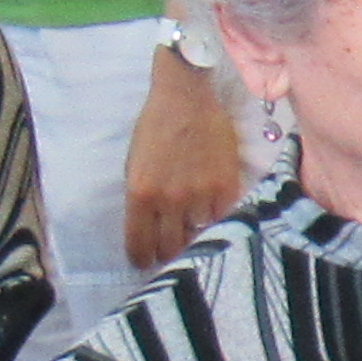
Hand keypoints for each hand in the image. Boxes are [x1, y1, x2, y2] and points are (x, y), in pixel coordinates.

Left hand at [124, 44, 245, 271]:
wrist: (187, 97)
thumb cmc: (155, 128)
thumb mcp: (134, 165)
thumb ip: (141, 201)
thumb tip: (150, 232)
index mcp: (140, 193)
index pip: (140, 245)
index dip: (142, 259)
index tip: (145, 263)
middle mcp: (170, 199)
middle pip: (171, 248)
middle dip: (168, 255)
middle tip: (170, 254)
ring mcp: (200, 194)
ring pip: (199, 236)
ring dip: (194, 236)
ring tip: (193, 233)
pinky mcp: (226, 186)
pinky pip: (222, 219)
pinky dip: (217, 221)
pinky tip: (213, 216)